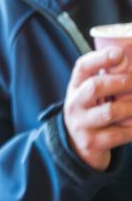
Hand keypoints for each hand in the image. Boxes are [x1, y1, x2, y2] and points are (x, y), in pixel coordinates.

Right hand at [63, 47, 131, 170]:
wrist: (76, 146)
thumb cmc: (92, 112)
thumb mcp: (91, 95)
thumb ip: (107, 80)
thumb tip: (130, 63)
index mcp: (76, 87)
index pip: (83, 67)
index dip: (100, 58)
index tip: (119, 54)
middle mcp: (75, 104)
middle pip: (95, 87)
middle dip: (122, 82)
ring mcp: (82, 124)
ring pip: (110, 112)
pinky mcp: (93, 143)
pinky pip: (120, 134)